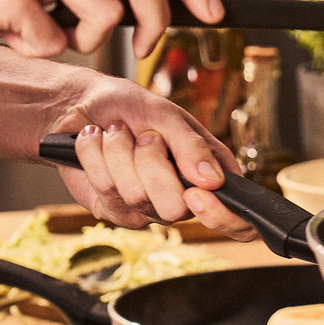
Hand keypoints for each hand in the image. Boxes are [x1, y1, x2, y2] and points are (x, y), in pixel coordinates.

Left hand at [62, 122, 256, 239]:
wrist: (87, 103)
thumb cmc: (134, 107)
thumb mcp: (168, 115)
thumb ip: (192, 147)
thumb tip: (214, 181)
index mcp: (211, 177)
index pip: (236, 222)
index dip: (221, 217)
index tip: (195, 192)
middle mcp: (183, 199)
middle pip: (175, 209)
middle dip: (151, 163)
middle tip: (145, 137)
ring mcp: (148, 208)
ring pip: (135, 196)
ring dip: (118, 151)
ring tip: (116, 132)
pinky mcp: (115, 209)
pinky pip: (105, 190)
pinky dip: (95, 155)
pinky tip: (97, 141)